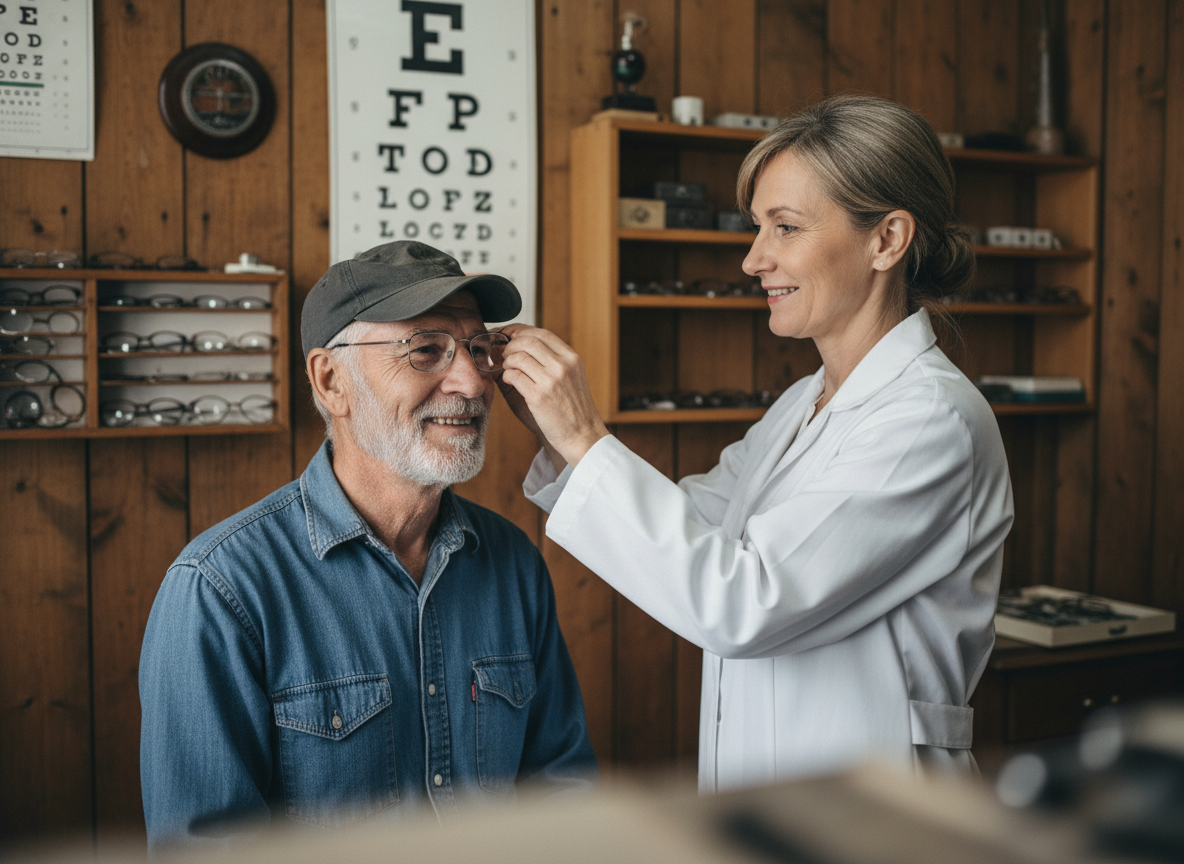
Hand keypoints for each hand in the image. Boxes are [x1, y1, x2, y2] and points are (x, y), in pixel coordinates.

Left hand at [498, 324, 609, 467]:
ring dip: (506, 361)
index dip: (520, 330)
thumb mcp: (568, 378)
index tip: (508, 334)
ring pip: (518, 357)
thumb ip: (547, 361)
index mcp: (572, 359)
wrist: (583, 435)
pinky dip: (506, 375)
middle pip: (527, 341)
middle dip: (509, 344)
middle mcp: (563, 366)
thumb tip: (515, 345)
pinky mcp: (538, 397)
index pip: (542, 333)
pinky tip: (510, 380)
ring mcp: (551, 381)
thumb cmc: (572, 408)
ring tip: (507, 369)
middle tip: (503, 353)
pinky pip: (513, 376)